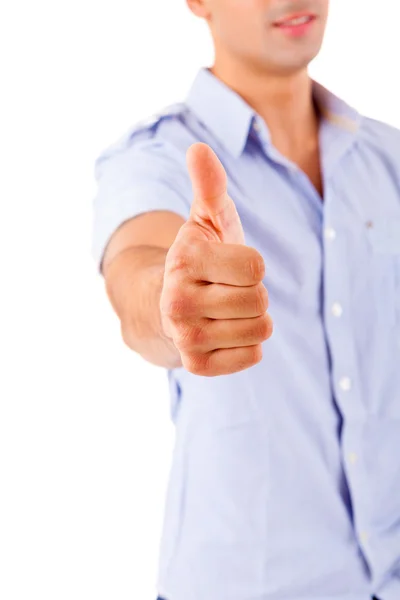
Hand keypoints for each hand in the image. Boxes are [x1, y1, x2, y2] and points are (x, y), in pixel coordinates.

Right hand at [160, 142, 272, 375]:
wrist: (166, 307)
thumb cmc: (199, 261)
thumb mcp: (205, 221)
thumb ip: (209, 186)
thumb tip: (198, 148)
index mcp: (184, 261)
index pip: (256, 268)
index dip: (251, 266)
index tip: (228, 265)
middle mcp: (177, 302)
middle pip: (260, 300)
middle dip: (252, 293)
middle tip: (226, 290)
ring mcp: (185, 337)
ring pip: (261, 329)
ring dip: (252, 319)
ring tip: (225, 311)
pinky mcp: (196, 366)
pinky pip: (253, 355)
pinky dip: (247, 344)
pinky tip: (223, 333)